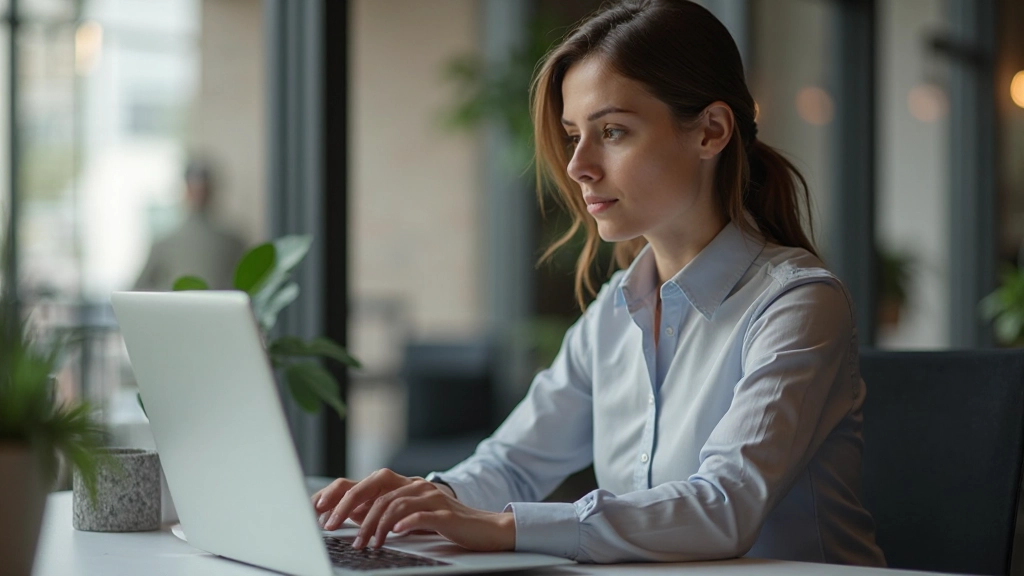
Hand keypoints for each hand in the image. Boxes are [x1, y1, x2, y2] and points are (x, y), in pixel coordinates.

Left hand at [310, 468, 515, 551]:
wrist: (484, 528)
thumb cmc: (444, 524)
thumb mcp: (409, 516)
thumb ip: (383, 512)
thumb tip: (348, 516)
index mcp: (403, 485)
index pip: (364, 483)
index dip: (339, 493)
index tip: (317, 509)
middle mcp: (414, 485)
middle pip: (374, 489)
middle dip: (347, 508)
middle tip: (330, 527)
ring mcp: (430, 497)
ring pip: (393, 504)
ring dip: (373, 526)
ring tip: (364, 545)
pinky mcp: (444, 513)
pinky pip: (420, 515)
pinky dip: (404, 524)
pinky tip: (394, 535)